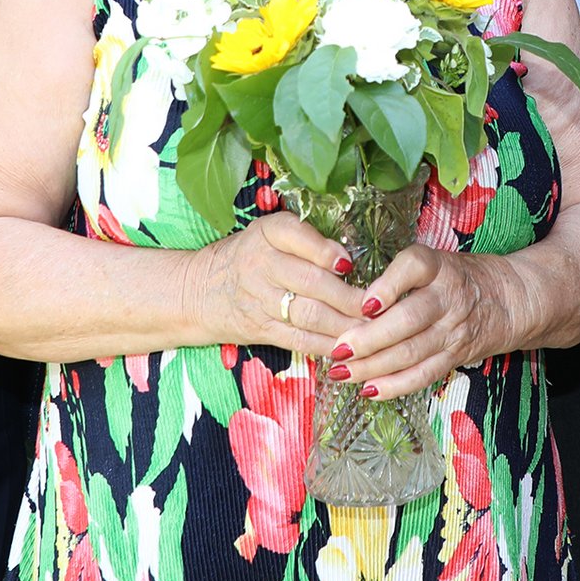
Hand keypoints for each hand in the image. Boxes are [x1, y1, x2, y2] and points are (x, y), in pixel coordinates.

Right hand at [187, 212, 367, 358]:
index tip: (351, 265)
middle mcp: (261, 264)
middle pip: (312, 282)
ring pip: (309, 314)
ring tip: (373, 330)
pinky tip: (348, 347)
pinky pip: (299, 339)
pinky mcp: (262, 329)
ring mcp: (260, 300)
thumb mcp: (270, 235)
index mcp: (267, 233)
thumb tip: (348, 259)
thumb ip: (307, 241)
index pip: (298, 236)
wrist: (200, 290)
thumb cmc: (248, 257)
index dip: (327, 252)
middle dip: (350, 298)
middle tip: (380, 307)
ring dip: (345, 325)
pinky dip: (326, 345)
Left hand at [333, 246, 529, 399]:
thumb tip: (343, 297)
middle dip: (369, 339)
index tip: (364, 303)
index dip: (388, 285)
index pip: (414, 267)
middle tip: (338, 349)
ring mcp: (454, 329)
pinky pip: (424, 374)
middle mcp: (448, 296)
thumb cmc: (455, 276)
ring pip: (412, 352)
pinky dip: (396, 385)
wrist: (511, 298)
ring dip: (374, 366)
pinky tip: (369, 390)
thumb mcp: (432, 261)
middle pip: (409, 319)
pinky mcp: (456, 355)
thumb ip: (395, 275)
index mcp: (438, 265)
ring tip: (342, 373)